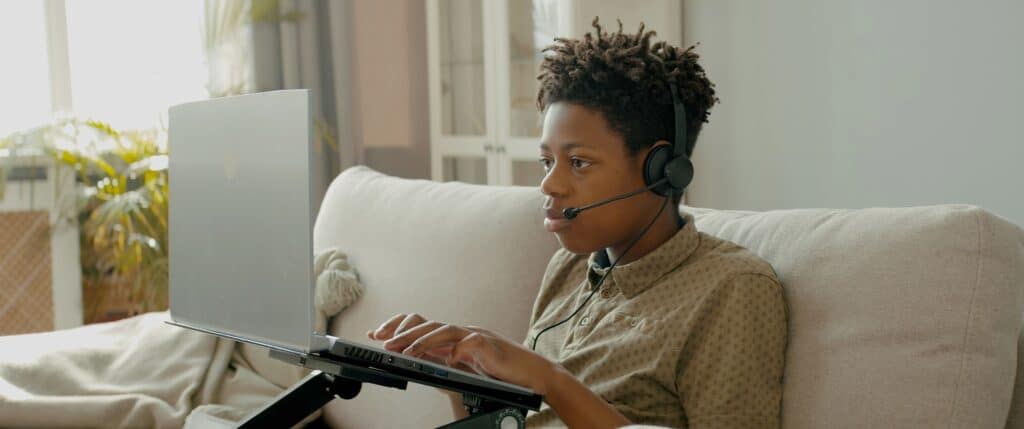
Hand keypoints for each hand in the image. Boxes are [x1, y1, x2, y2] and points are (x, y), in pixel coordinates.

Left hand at [366, 312, 558, 394]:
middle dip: (402, 333)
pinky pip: (468, 343)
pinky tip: (448, 359)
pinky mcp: (489, 344)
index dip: (399, 328)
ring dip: (421, 340)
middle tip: (383, 342)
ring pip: (443, 330)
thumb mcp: (466, 367)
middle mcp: (463, 332)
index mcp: (455, 337)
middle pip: (428, 324)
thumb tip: (420, 360)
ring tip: (404, 350)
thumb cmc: (501, 373)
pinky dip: (456, 351)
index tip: (377, 334)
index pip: (422, 325)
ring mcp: (476, 335)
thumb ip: (445, 360)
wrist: (533, 375)